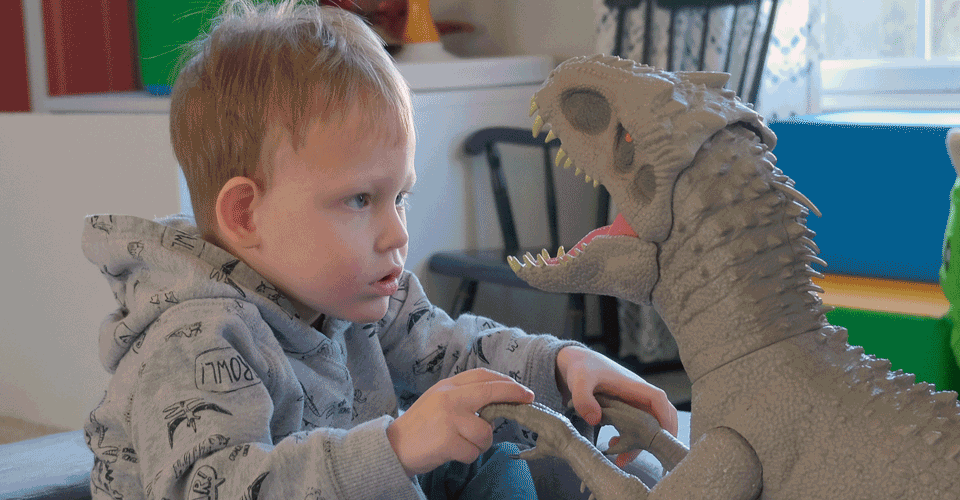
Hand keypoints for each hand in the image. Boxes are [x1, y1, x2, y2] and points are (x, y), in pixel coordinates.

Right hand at [386, 368, 535, 476]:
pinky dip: (468, 456)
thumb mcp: (439, 400)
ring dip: (480, 444)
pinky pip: (473, 452)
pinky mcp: (447, 441)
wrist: (393, 446)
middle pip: (490, 392)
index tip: (523, 390)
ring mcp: (448, 419)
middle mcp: (449, 397)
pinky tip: (453, 453)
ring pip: (485, 432)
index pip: (483, 376)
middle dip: (513, 396)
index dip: (507, 382)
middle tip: (528, 402)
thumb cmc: (421, 426)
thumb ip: (464, 397)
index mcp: (448, 386)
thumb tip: (498, 401)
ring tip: (462, 444)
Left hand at [555, 345, 677, 468]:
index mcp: (631, 385)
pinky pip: (633, 427)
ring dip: (639, 443)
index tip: (664, 436)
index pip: (657, 399)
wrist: (575, 363)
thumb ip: (584, 398)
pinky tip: (613, 447)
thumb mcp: (579, 381)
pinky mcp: (623, 410)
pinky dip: (628, 440)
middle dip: (659, 436)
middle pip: (660, 414)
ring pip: (646, 424)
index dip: (665, 417)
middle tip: (654, 455)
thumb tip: (596, 420)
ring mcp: (631, 403)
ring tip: (622, 461)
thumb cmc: (581, 368)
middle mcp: (636, 395)